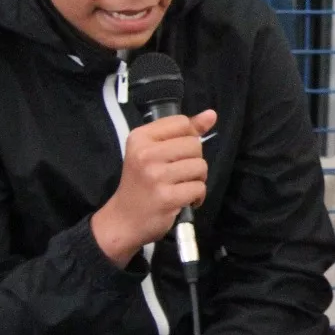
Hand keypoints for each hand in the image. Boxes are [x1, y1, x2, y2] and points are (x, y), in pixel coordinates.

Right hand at [92, 109, 217, 266]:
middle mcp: (146, 154)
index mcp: (140, 137)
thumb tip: (211, 114)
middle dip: (194, 160)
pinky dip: (197, 196)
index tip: (176, 153)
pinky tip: (183, 199)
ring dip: (197, 179)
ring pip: (200, 166)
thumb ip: (184, 132)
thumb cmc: (140, 182)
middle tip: (179, 174)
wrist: (123, 219)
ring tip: (181, 186)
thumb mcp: (153, 151)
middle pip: (194, 145)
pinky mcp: (166, 197)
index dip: (187, 138)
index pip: (181, 122)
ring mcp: (156, 176)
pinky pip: (199, 188)